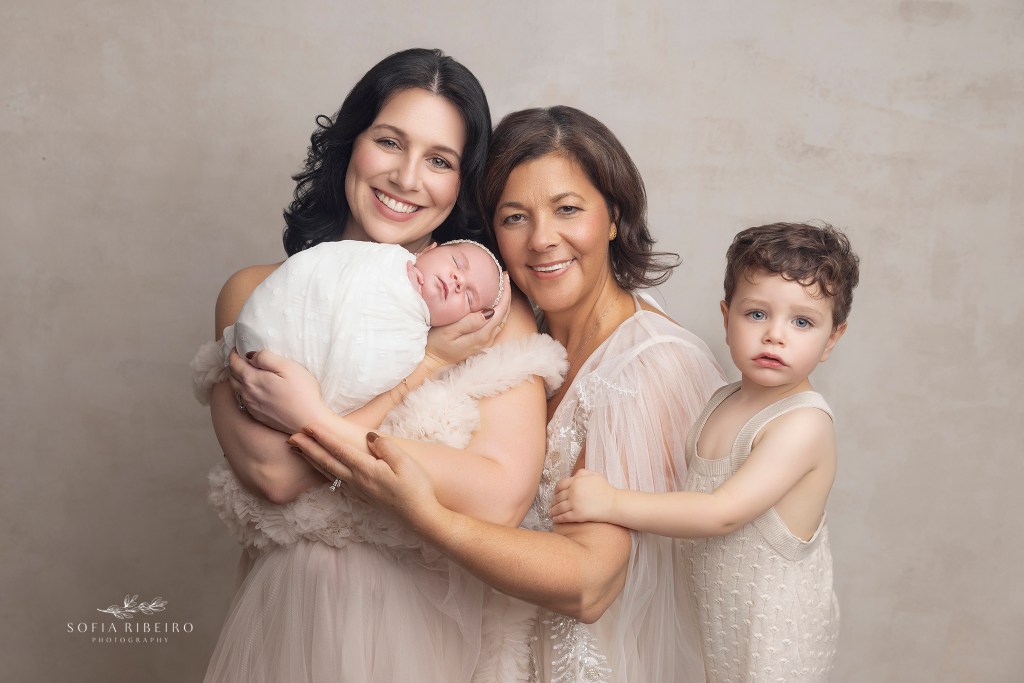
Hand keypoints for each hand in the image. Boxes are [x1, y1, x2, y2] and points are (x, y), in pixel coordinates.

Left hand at [228, 348, 331, 433]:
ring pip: (237, 389)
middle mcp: (247, 394)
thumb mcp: (287, 366)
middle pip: (232, 377)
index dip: (233, 354)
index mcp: (252, 379)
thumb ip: (266, 357)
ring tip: (245, 372)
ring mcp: (252, 406)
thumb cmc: (302, 392)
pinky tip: (254, 390)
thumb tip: (251, 355)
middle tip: (240, 358)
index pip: (235, 364)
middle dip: (234, 366)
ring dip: (238, 379)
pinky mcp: (258, 416)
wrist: (308, 421)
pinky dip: (244, 391)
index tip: (235, 348)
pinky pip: (244, 400)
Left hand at [288, 428, 442, 528]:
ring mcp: (359, 491)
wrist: (421, 517)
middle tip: (290, 438)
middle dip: (308, 449)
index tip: (307, 426)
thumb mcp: (405, 463)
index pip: (339, 450)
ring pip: (329, 472)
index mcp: (366, 470)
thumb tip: (369, 437)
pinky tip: (321, 469)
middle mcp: (358, 481)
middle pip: (326, 462)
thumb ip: (385, 447)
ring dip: (312, 460)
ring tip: (298, 451)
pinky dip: (324, 471)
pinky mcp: (363, 496)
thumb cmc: (417, 488)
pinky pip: (337, 480)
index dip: (322, 437)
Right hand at [424, 273, 511, 367]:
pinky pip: (496, 324)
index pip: (500, 311)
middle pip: (504, 315)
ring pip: (502, 320)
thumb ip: (470, 322)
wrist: (431, 361)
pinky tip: (494, 303)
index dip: (505, 293)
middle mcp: (487, 340)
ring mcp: (485, 342)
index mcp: (482, 335)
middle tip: (505, 278)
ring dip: (504, 303)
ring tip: (502, 287)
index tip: (505, 277)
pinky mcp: (481, 342)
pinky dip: (499, 311)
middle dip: (507, 295)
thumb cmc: (436, 344)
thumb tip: (489, 312)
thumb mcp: (450, 332)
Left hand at [550, 469, 617, 523]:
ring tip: (551, 513)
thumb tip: (572, 476)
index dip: (556, 491)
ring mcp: (575, 504)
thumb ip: (581, 473)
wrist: (614, 504)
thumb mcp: (594, 475)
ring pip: (558, 508)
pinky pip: (563, 517)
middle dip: (553, 502)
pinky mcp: (577, 515)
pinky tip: (555, 519)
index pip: (560, 485)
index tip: (555, 494)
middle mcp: (573, 492)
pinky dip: (557, 518)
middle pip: (558, 497)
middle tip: (552, 504)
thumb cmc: (605, 489)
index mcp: (576, 482)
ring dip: (553, 511)